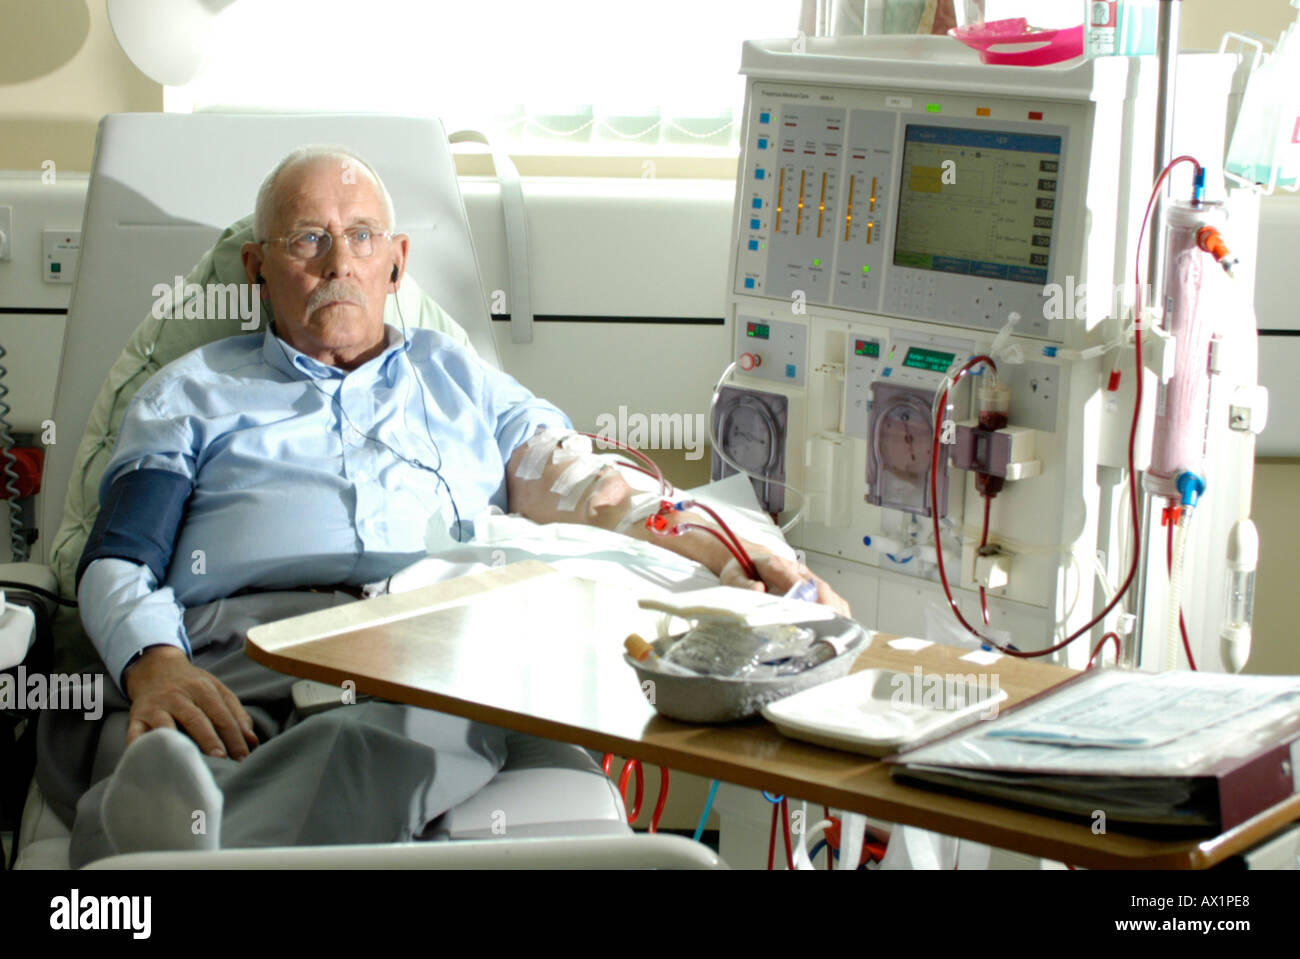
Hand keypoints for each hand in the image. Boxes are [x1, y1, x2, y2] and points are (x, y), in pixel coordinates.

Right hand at [122, 646, 258, 759]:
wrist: (155, 668)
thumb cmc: (192, 686)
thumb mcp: (217, 691)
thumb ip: (236, 715)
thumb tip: (252, 742)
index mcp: (202, 689)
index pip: (222, 715)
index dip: (234, 737)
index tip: (243, 758)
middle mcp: (178, 697)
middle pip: (196, 720)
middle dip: (210, 741)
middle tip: (222, 761)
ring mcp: (155, 707)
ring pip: (166, 726)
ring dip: (177, 744)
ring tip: (188, 763)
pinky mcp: (136, 717)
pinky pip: (135, 733)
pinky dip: (140, 746)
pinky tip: (149, 760)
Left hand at [718, 552, 851, 617]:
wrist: (750, 560)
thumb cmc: (743, 570)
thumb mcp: (733, 576)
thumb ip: (742, 584)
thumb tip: (758, 590)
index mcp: (774, 564)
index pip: (790, 576)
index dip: (800, 591)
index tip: (808, 606)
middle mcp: (794, 569)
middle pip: (817, 585)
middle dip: (824, 605)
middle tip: (829, 626)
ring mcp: (806, 576)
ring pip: (827, 591)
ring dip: (834, 609)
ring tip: (838, 630)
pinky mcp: (812, 585)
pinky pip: (830, 596)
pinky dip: (837, 609)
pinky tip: (840, 624)